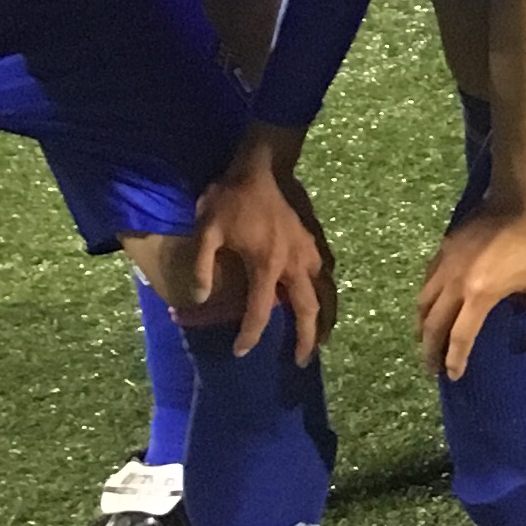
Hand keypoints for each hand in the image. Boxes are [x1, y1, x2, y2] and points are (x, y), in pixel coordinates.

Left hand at [194, 134, 335, 358]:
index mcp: (267, 265)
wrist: (264, 166)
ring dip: (325, 320)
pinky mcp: (317, 242)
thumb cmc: (232, 197)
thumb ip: (201, 267)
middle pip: (308, 311)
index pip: (259, 311)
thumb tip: (197, 300)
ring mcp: (311, 253)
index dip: (249, 335)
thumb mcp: (207, 230)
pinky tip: (326, 300)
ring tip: (322, 339)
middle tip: (301, 359)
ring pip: (326, 294)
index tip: (241, 352)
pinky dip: (329, 294)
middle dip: (306, 339)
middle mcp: (294, 265)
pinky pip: (328, 275)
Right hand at [414, 203, 525, 380]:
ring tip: (426, 342)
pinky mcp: (442, 250)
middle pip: (433, 326)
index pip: (460, 337)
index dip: (454, 359)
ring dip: (422, 327)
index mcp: (480, 295)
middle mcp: (455, 284)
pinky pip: (426, 283)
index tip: (453, 375)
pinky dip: (424, 301)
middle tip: (432, 368)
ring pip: (423, 304)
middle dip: (430, 351)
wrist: (517, 200)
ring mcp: (445, 266)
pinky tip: (431, 307)